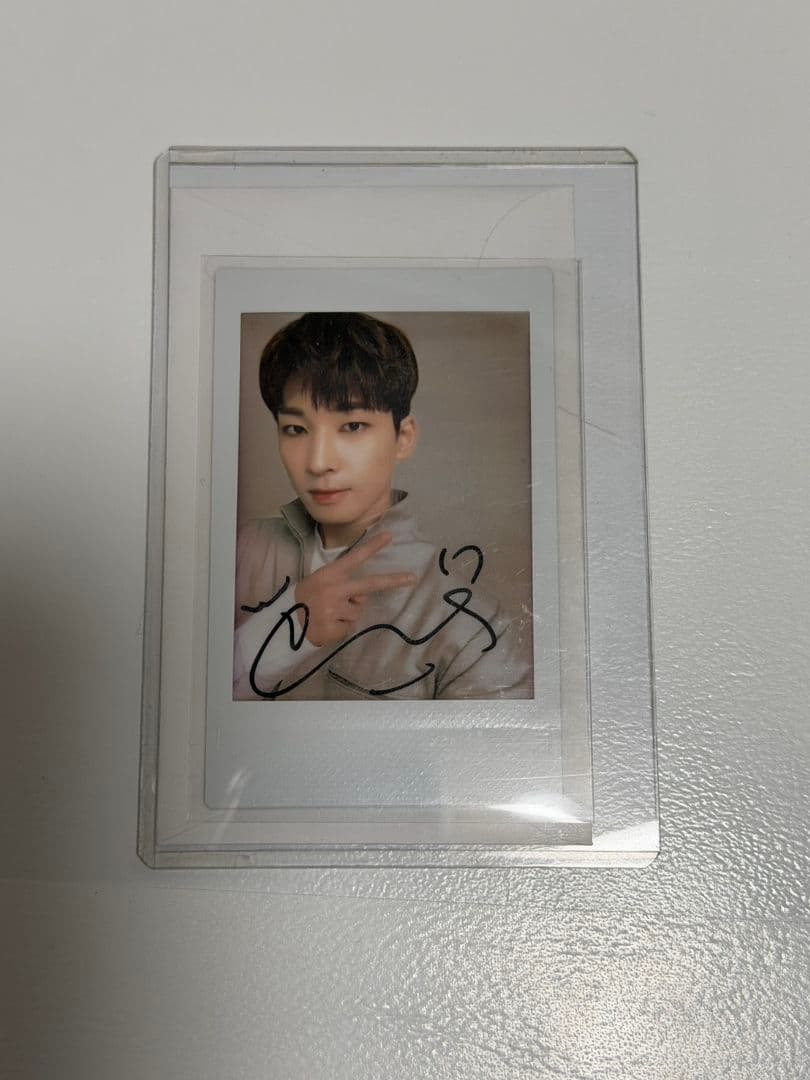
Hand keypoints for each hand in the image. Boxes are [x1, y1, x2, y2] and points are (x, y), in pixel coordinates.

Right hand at [295, 532, 415, 646]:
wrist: (285, 625)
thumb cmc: (305, 600)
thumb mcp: (318, 582)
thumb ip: (341, 583)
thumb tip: (364, 594)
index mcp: (329, 575)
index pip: (354, 558)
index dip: (371, 547)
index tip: (389, 537)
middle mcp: (334, 589)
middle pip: (370, 585)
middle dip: (393, 581)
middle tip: (411, 578)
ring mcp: (335, 609)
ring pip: (358, 610)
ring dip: (349, 613)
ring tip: (331, 614)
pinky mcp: (335, 627)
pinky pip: (350, 626)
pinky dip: (341, 627)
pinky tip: (328, 625)